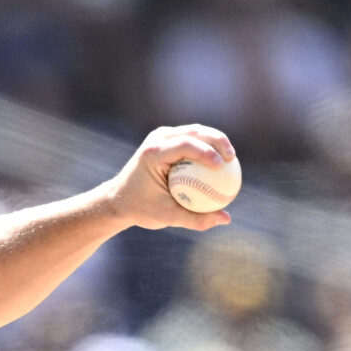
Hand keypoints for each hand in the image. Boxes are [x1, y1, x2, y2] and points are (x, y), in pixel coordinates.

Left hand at [101, 125, 235, 230]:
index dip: (206, 151)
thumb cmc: (141, 209)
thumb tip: (226, 219)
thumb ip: (196, 219)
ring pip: (195, 131)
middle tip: (232, 158)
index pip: (184, 144)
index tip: (221, 165)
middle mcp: (157, 139)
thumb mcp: (167, 217)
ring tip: (231, 158)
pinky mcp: (166, 140)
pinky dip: (207, 147)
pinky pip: (191, 139)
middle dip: (218, 141)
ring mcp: (161, 137)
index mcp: (153, 153)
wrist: (118, 199)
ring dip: (215, 141)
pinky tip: (220, 161)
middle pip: (194, 131)